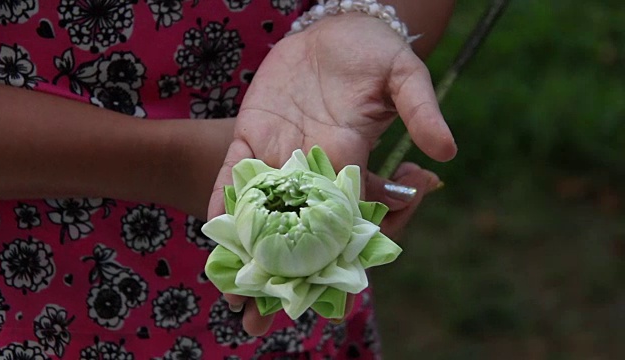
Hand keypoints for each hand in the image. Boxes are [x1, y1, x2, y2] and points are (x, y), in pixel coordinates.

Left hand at [209, 13, 455, 335]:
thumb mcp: (404, 74)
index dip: (339, 256)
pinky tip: (214, 235)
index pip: (349, 219)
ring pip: (262, 211)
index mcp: (351, 161)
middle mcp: (313, 168)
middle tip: (268, 321)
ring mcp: (279, 154)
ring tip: (237, 297)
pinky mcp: (251, 134)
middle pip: (300, 231)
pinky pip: (234, 175)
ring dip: (249, 251)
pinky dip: (224, 203)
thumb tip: (445, 152)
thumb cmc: (375, 51)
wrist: (335, 29)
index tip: (329, 295)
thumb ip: (420, 110)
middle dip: (288, 275)